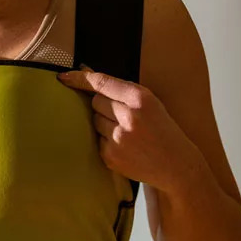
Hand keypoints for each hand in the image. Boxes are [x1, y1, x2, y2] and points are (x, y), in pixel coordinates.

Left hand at [56, 64, 198, 192]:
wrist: (176, 166)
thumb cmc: (163, 131)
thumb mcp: (150, 104)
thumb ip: (121, 91)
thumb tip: (87, 74)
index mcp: (140, 98)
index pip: (102, 83)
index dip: (80, 78)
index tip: (64, 77)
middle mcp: (128, 117)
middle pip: (95, 102)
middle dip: (103, 106)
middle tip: (121, 116)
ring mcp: (117, 138)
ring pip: (95, 121)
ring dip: (105, 124)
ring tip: (127, 133)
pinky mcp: (110, 155)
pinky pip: (97, 140)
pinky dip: (106, 141)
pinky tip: (125, 147)